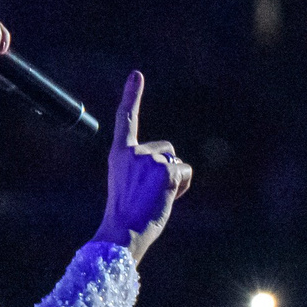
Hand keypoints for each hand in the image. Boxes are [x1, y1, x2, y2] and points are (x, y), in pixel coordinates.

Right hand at [98, 73, 188, 263]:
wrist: (123, 232)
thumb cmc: (127, 215)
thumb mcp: (129, 184)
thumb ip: (143, 167)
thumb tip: (173, 166)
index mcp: (119, 154)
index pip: (126, 119)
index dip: (132, 96)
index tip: (137, 74)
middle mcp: (134, 152)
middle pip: (167, 150)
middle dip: (166, 170)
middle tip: (148, 194)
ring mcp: (150, 159)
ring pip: (177, 163)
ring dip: (174, 180)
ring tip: (155, 198)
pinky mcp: (166, 170)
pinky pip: (186, 173)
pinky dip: (182, 188)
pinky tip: (166, 198)